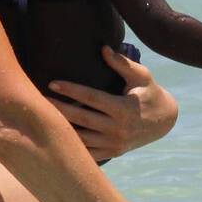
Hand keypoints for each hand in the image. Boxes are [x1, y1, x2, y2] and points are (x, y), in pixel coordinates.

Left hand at [48, 46, 177, 161]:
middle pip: (81, 118)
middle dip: (58, 108)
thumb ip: (122, 63)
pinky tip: (55, 138)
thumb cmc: (150, 93)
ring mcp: (114, 144)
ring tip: (41, 119)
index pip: (91, 98)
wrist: (165, 121)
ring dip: (61, 128)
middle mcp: (118, 129)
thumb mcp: (142, 76)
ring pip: (81, 137)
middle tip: (37, 100)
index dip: (71, 90)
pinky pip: (88, 153)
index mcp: (124, 109)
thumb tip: (103, 48)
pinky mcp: (113, 153)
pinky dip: (72, 147)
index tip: (52, 83)